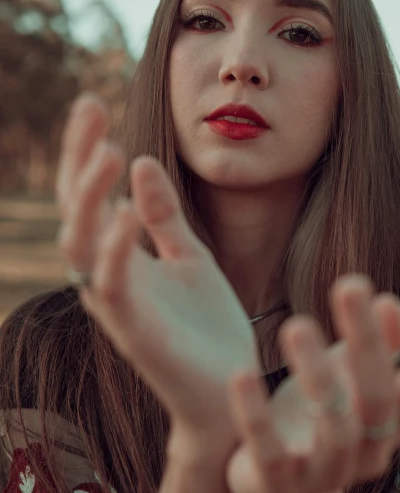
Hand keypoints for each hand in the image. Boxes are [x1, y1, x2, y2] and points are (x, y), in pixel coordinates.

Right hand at [55, 93, 260, 463]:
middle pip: (76, 209)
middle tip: (89, 108)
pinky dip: (116, 245)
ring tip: (107, 151)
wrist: (230, 390)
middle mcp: (107, 276)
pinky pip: (113, 283)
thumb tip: (142, 159)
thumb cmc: (206, 328)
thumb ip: (164, 215)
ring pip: (81, 243)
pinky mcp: (134, 332)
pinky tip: (129, 208)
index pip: (92, 194)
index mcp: (119, 256)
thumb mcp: (189, 257)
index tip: (93, 102)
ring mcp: (116, 305)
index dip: (87, 149)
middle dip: (79, 159)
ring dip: (91, 196)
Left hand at [224, 275, 399, 492]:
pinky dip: (256, 415)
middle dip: (367, 341)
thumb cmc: (320, 410)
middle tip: (349, 284)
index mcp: (393, 420)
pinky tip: (242, 375)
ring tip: (296, 325)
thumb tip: (390, 304)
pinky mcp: (278, 485)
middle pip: (379, 399)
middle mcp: (369, 451)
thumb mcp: (349, 372)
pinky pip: (269, 453)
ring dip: (317, 374)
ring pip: (334, 430)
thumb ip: (379, 340)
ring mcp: (325, 474)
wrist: (272, 482)